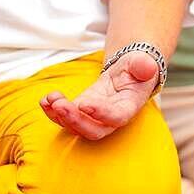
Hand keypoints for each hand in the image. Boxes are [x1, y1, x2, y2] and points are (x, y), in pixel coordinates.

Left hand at [40, 51, 157, 139]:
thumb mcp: (141, 63)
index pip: (117, 117)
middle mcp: (111, 118)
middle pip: (94, 130)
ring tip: (50, 99)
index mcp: (129, 106)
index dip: (102, 114)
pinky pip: (65, 118)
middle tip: (60, 106)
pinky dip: (52, 112)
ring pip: (76, 127)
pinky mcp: (81, 112)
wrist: (127, 74)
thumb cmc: (136, 69)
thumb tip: (148, 66)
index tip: (85, 104)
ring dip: (60, 116)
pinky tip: (45, 100)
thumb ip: (144, 65)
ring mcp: (94, 117)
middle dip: (75, 121)